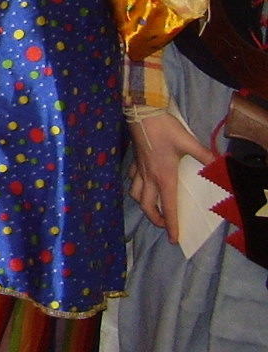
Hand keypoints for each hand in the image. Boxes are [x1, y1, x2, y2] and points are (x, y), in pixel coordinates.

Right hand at [128, 109, 210, 242]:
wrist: (142, 112)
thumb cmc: (165, 129)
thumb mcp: (188, 142)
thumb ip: (204, 155)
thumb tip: (219, 164)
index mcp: (164, 176)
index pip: (168, 206)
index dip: (171, 225)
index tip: (173, 239)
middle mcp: (149, 177)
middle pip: (146, 206)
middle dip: (155, 219)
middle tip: (163, 225)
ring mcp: (140, 169)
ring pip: (135, 194)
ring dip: (143, 205)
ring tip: (151, 207)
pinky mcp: (135, 161)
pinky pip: (132, 179)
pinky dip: (136, 187)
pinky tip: (142, 184)